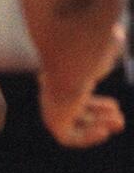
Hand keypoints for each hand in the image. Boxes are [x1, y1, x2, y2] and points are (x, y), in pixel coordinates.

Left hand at [38, 25, 126, 147]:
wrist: (73, 61)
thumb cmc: (90, 50)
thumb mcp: (103, 44)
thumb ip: (110, 43)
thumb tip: (116, 34)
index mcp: (61, 79)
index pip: (76, 98)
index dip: (96, 106)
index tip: (114, 107)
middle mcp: (53, 96)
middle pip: (75, 114)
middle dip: (100, 118)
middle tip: (119, 121)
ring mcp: (52, 110)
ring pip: (74, 127)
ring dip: (98, 128)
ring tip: (117, 124)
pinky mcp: (53, 122)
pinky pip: (69, 138)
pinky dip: (87, 138)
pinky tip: (104, 132)